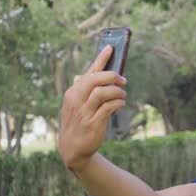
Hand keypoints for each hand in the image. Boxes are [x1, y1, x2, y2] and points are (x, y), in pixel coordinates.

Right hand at [58, 45, 127, 170]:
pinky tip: (121, 104)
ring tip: (122, 94)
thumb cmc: (79, 122)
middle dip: (112, 76)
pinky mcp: (93, 123)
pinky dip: (118, 103)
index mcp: (73, 93)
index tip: (111, 48)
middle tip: (123, 80)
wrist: (73, 148)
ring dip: (117, 91)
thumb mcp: (77, 105)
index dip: (101, 59)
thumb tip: (94, 74)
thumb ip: (86, 90)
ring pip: (102, 93)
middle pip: (95, 79)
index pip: (88, 72)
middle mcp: (76, 100)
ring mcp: (84, 112)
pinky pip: (108, 108)